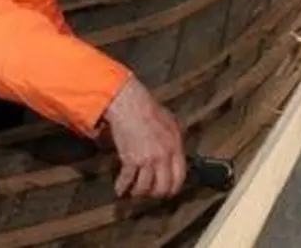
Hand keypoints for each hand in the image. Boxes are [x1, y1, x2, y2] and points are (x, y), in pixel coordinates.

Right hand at [101, 75, 185, 198]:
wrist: (130, 105)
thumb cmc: (150, 110)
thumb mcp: (173, 123)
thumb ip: (177, 140)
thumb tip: (178, 153)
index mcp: (175, 148)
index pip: (180, 177)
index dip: (174, 188)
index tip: (169, 191)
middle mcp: (163, 157)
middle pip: (163, 187)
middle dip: (156, 194)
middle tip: (151, 194)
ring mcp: (146, 159)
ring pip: (145, 188)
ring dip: (139, 193)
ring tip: (135, 192)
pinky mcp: (130, 159)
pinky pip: (127, 180)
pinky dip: (122, 188)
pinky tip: (120, 190)